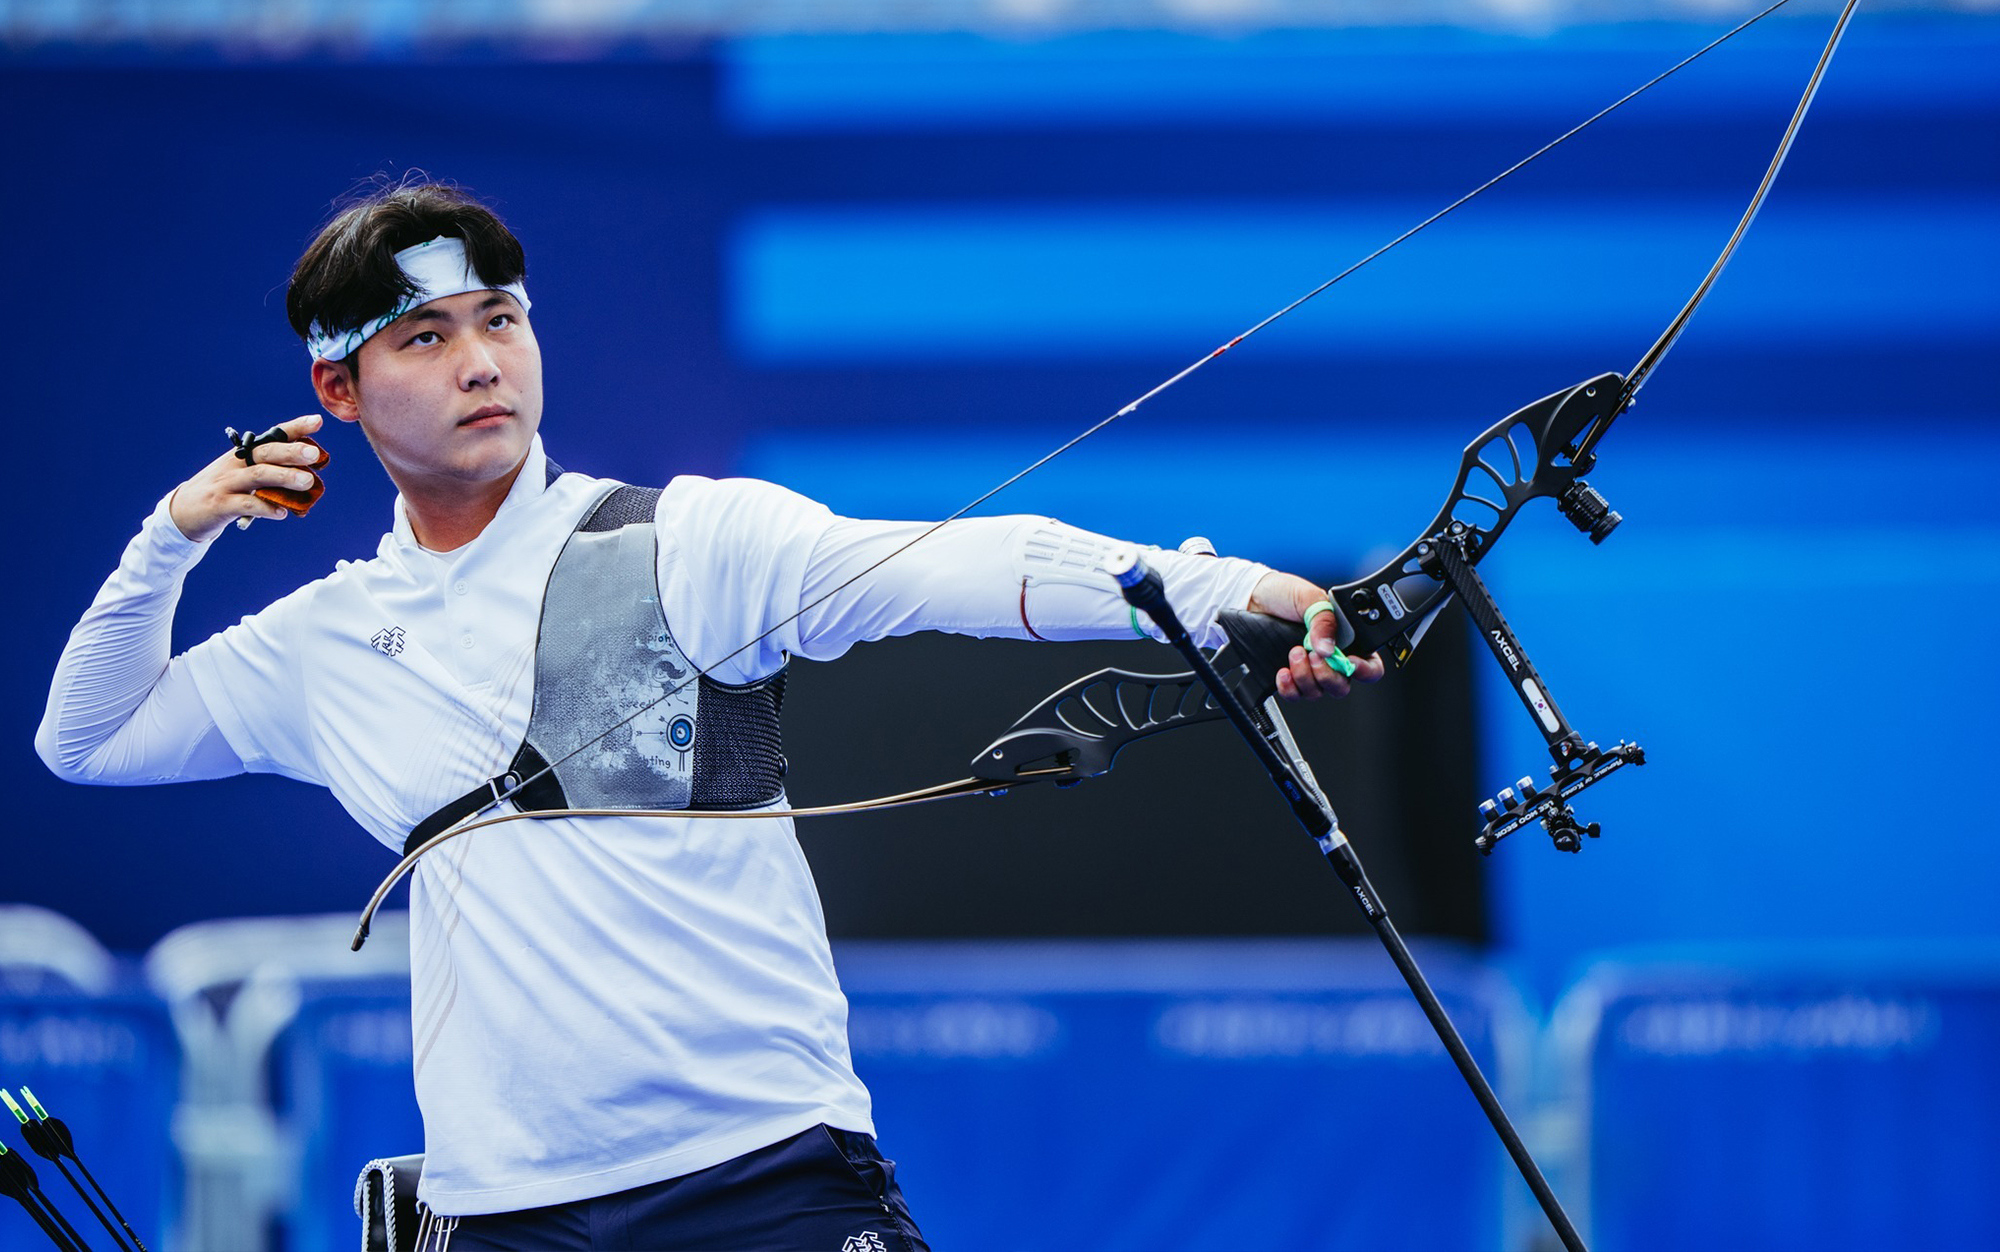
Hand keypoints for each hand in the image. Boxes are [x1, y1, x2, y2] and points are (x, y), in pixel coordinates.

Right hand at [168, 415, 326, 542]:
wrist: (182, 511)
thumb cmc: (223, 491)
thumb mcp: (244, 476)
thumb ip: (273, 474)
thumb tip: (310, 475)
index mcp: (244, 454)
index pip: (272, 437)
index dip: (294, 428)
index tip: (317, 421)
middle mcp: (236, 464)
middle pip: (265, 453)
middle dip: (291, 451)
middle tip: (315, 454)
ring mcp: (227, 483)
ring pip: (257, 475)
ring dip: (284, 477)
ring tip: (308, 481)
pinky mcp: (220, 504)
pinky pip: (246, 505)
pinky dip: (266, 508)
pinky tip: (282, 513)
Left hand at [1248, 571, 1386, 700]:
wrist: (1254, 598)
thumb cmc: (1286, 594)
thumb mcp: (1311, 599)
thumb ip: (1324, 622)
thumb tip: (1329, 649)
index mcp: (1347, 639)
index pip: (1369, 664)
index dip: (1365, 670)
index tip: (1350, 662)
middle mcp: (1331, 658)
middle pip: (1342, 685)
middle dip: (1328, 675)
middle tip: (1313, 655)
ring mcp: (1310, 669)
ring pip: (1318, 692)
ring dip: (1305, 676)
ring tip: (1294, 652)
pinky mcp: (1290, 676)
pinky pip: (1295, 695)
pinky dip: (1289, 688)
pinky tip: (1283, 671)